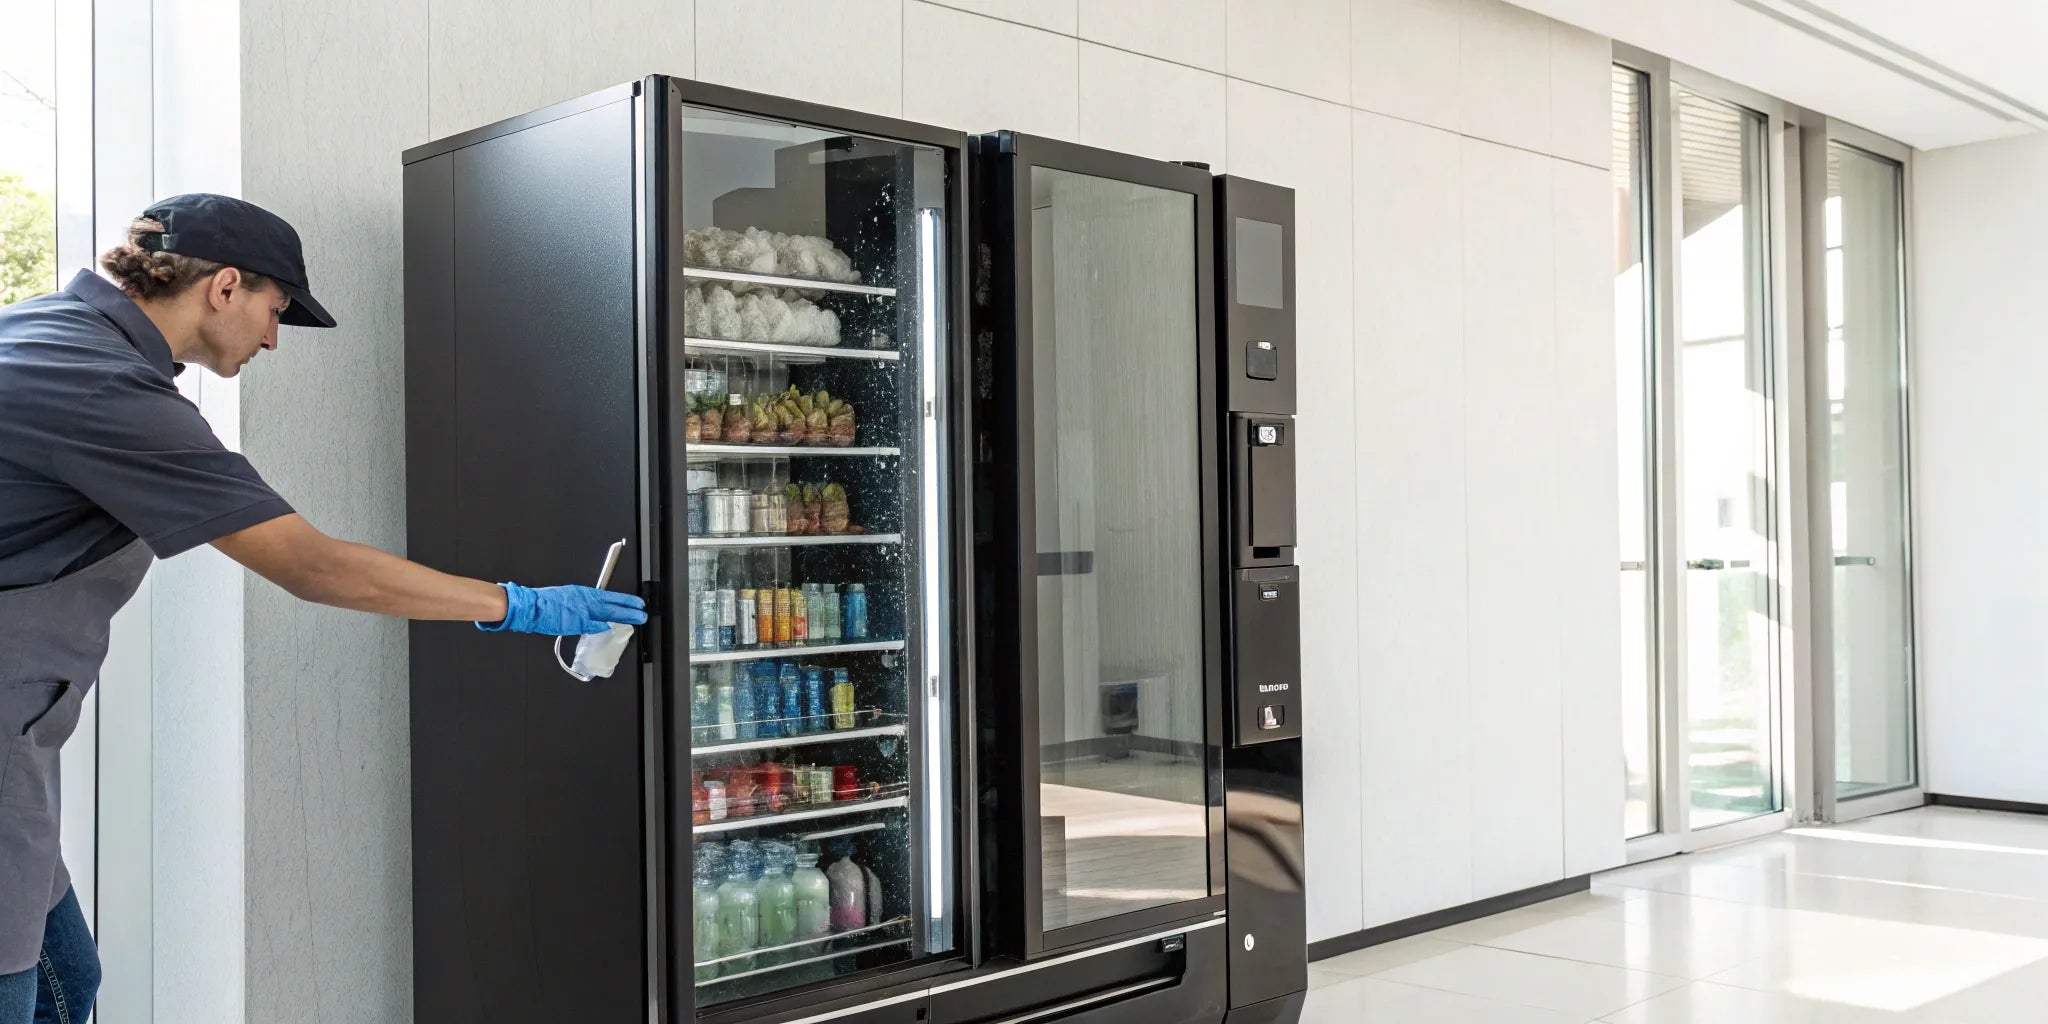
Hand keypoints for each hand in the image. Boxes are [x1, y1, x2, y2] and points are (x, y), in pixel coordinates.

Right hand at [477, 583, 647, 634]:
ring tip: (636, 618)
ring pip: (606, 613)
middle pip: (612, 604)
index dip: (624, 600)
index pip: (609, 596)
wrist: (529, 606)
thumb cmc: (545, 602)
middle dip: (629, 609)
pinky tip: (610, 627)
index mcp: (582, 593)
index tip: (637, 602)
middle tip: (643, 612)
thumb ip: (584, 604)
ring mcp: (579, 611)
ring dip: (622, 616)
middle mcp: (584, 600)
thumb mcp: (568, 597)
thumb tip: (596, 614)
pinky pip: (590, 625)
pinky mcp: (573, 622)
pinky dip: (600, 626)